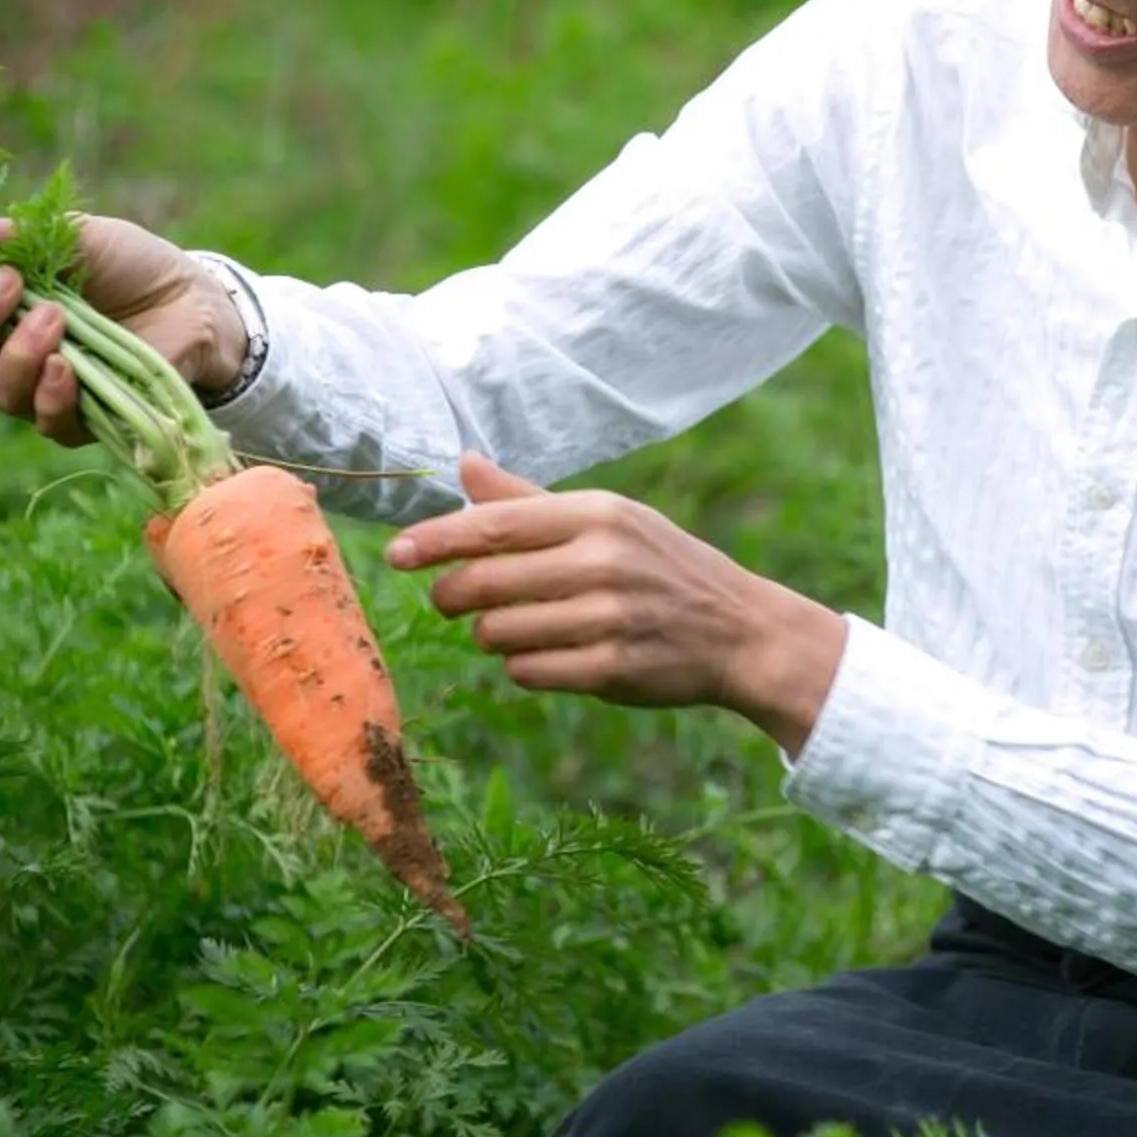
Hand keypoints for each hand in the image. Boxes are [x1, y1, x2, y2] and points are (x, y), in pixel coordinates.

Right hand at [0, 213, 248, 447]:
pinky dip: (49, 392)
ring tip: (55, 313)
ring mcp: (42, 392)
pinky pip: (46, 421)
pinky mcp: (84, 420)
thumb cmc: (127, 263)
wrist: (194, 296)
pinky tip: (66, 364)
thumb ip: (10, 236)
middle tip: (7, 286)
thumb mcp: (71, 234)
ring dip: (16, 352)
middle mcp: (3, 358)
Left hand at [386, 455, 847, 755]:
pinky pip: (528, 672)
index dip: (436, 540)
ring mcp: (610, 617)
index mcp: (597, 514)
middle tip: (450, 601)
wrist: (739, 630)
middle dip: (451, 596)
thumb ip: (528, 499)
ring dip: (492, 635)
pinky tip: (548, 654)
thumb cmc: (660, 566)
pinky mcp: (613, 668)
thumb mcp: (607, 519)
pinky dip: (523, 666)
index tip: (397, 553)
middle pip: (484, 583)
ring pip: (499, 633)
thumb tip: (462, 464)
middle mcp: (603, 560)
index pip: (494, 524)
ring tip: (517, 626)